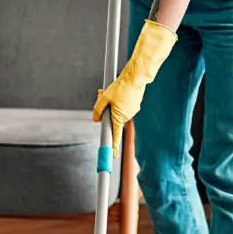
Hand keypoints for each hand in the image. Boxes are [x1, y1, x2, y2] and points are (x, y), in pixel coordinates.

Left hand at [93, 20, 177, 155]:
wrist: (136, 77)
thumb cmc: (121, 87)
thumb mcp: (105, 97)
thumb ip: (98, 109)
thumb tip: (96, 119)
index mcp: (119, 117)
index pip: (115, 136)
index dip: (113, 146)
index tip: (113, 156)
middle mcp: (126, 117)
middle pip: (113, 120)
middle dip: (106, 111)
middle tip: (100, 96)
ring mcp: (132, 111)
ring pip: (117, 112)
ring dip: (112, 104)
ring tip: (110, 91)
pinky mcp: (134, 105)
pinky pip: (123, 106)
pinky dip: (118, 101)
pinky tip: (119, 91)